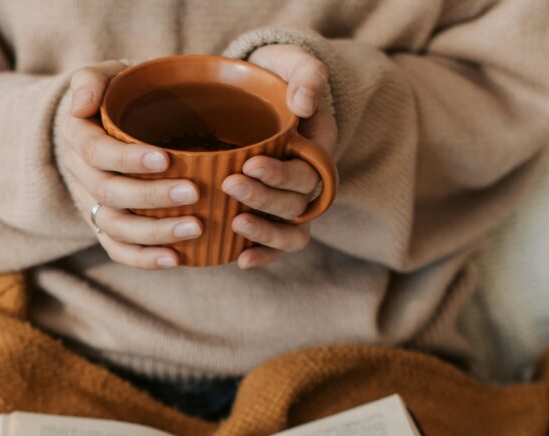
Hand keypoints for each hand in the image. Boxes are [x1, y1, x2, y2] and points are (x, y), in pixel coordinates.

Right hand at [60, 61, 202, 269]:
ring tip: (194, 228)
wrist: (114, 122)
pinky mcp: (107, 227)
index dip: (128, 159)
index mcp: (78, 136)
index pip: (96, 152)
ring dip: (154, 232)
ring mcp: (92, 204)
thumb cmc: (120, 95)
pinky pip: (119, 250)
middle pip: (109, 193)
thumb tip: (82, 104)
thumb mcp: (106, 75)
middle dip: (151, 196)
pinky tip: (176, 259)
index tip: (165, 159)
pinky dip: (145, 259)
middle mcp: (81, 174)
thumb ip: (92, 80)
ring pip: (115, 227)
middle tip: (193, 193)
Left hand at [224, 45, 338, 268]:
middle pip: (297, 202)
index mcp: (318, 148)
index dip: (282, 174)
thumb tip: (305, 104)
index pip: (309, 171)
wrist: (255, 93)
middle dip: (264, 198)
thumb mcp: (292, 63)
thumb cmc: (274, 76)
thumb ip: (306, 75)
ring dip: (266, 232)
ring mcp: (290, 201)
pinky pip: (276, 246)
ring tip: (235, 224)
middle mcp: (308, 181)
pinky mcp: (270, 215)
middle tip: (230, 184)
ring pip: (292, 231)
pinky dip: (262, 255)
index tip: (250, 163)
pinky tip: (239, 260)